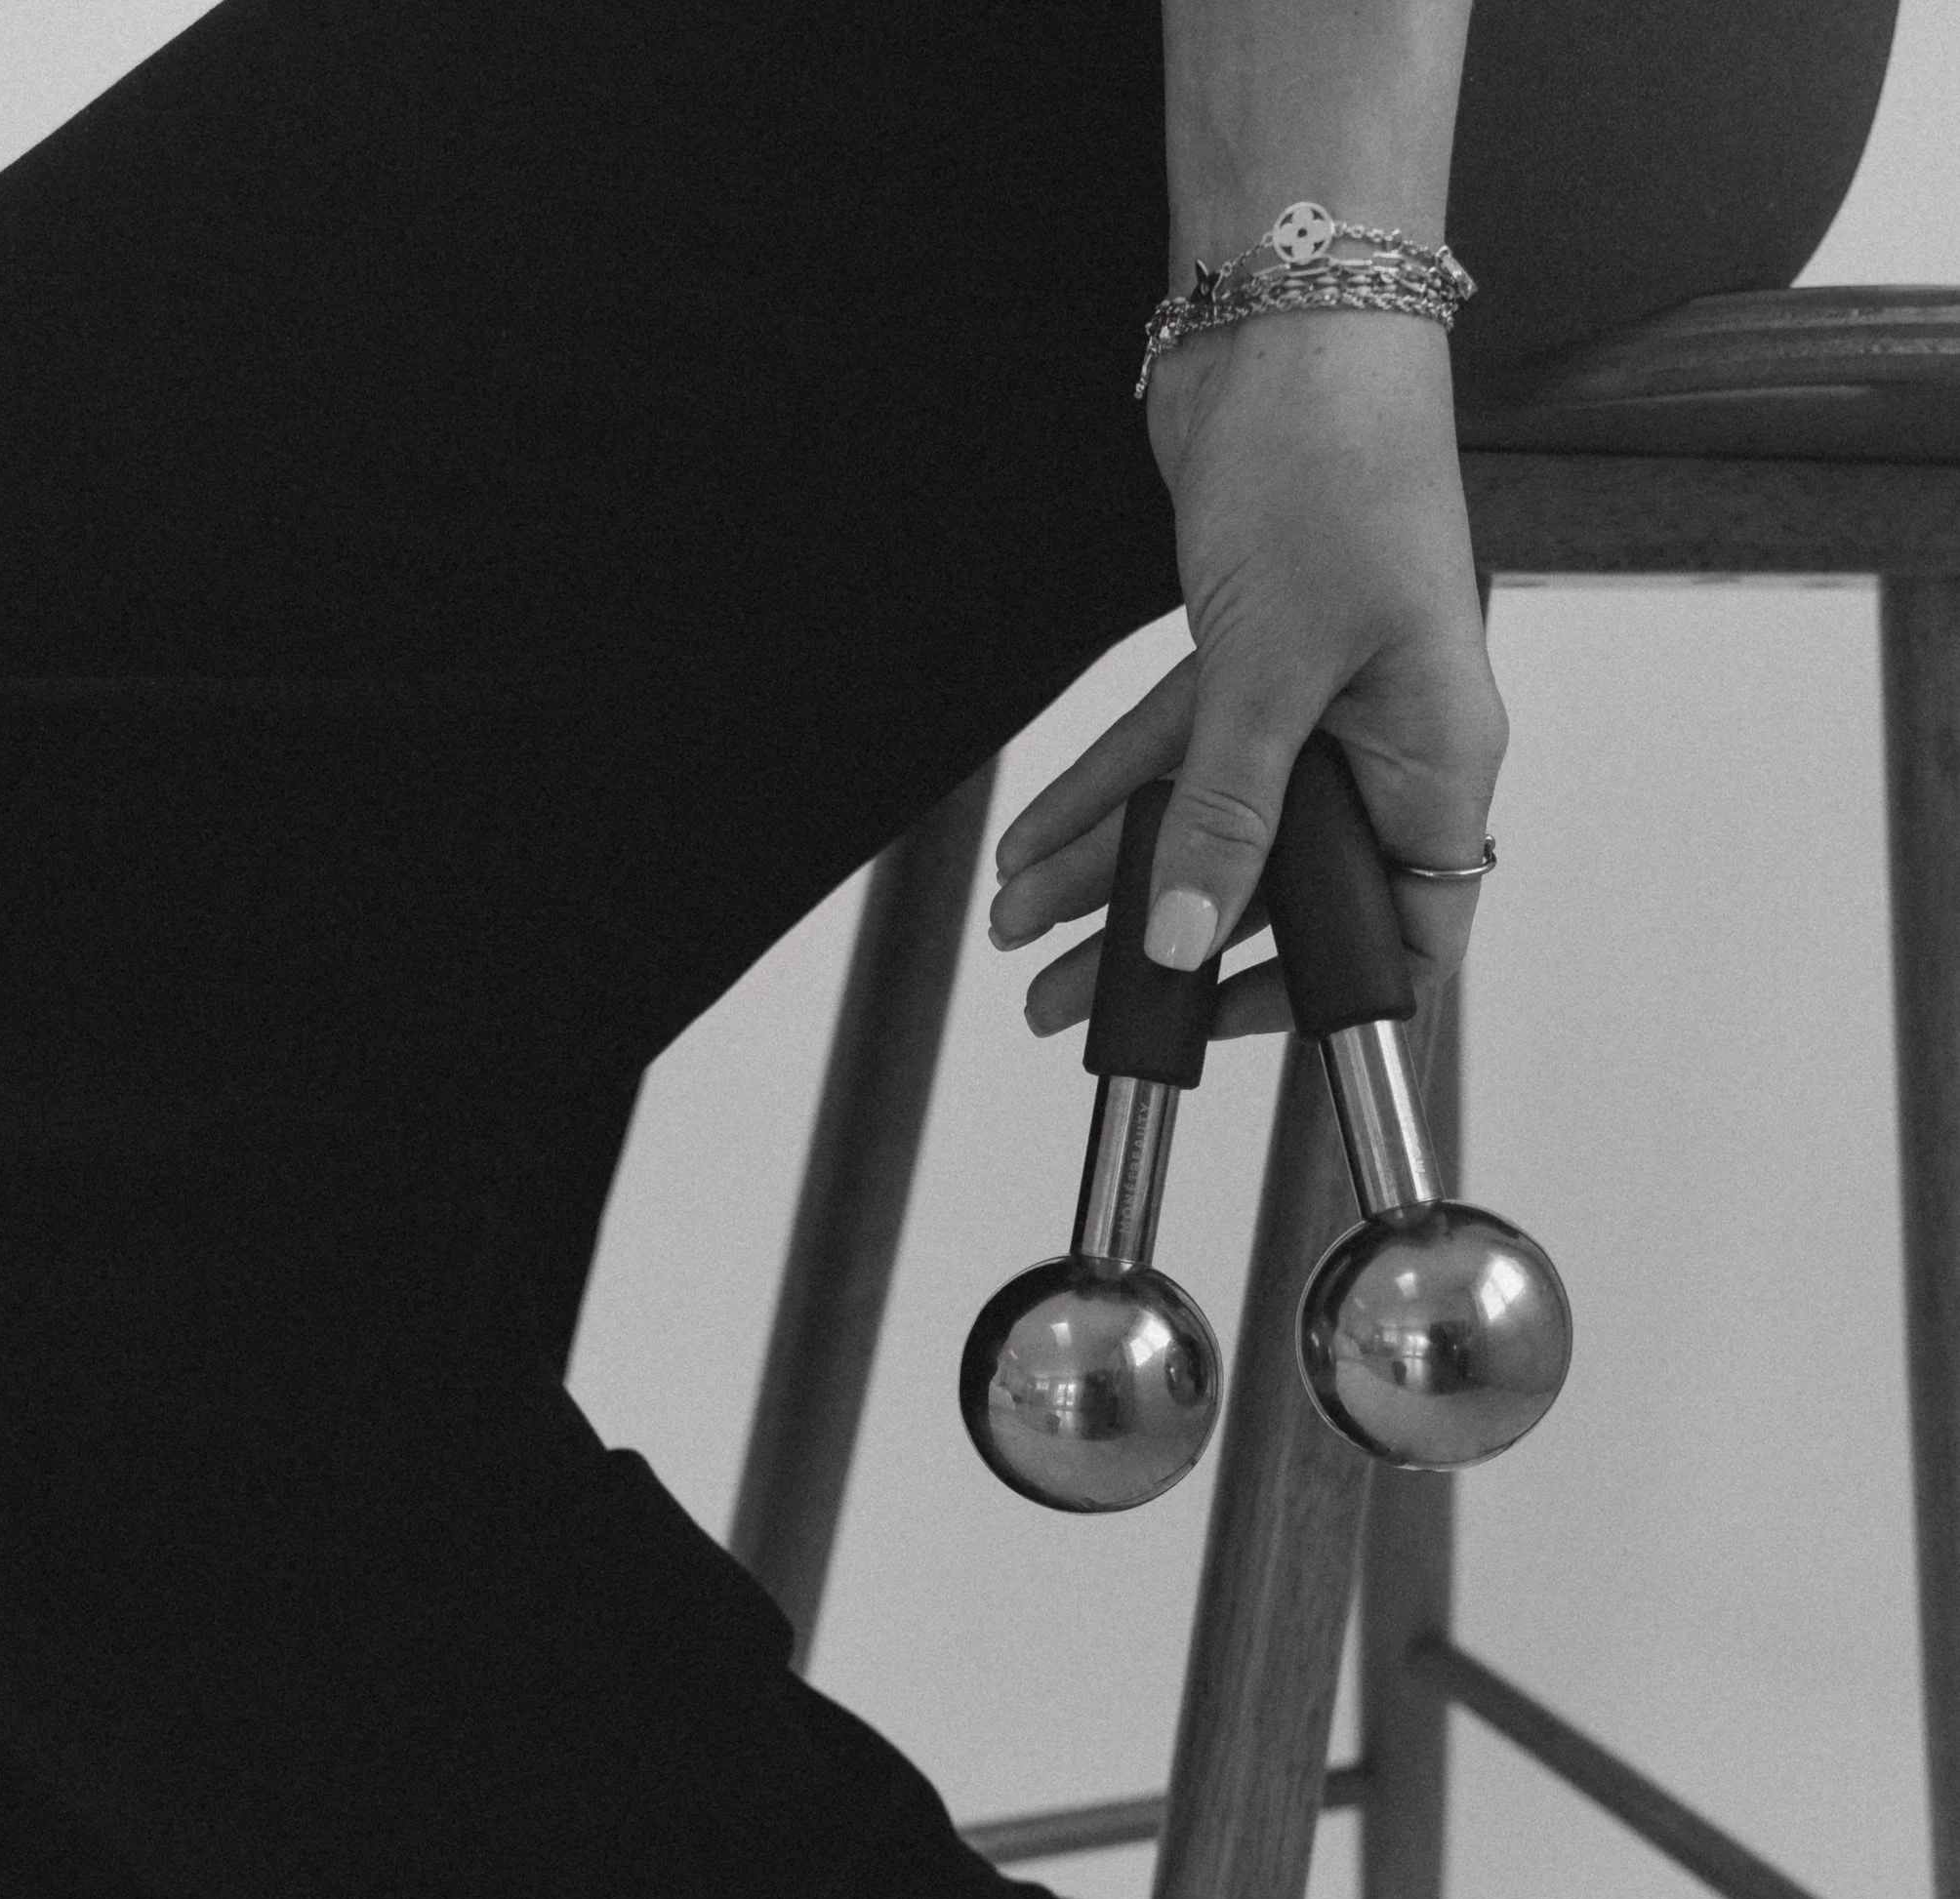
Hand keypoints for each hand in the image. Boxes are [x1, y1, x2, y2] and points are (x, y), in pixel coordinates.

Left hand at [988, 309, 1504, 1037]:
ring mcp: (1318, 698)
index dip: (1324, 994)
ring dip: (1108, 874)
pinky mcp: (1252, 654)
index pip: (1405, 928)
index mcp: (1437, 757)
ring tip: (1016, 927)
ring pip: (1208, 821)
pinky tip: (1035, 844)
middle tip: (1065, 1001)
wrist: (1291, 312)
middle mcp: (1386, 739)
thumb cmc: (1337, 462)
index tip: (1227, 1030)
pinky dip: (1104, 795)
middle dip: (1165, 942)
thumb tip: (1184, 936)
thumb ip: (1225, 812)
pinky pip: (1173, 755)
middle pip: (1276, 883)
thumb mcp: (1273, 668)